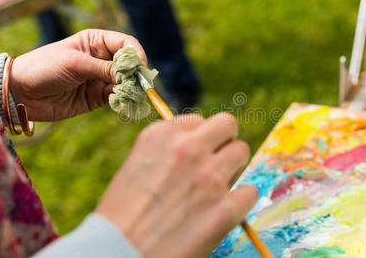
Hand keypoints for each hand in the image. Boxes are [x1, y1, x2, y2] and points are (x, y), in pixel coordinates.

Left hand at [9, 29, 146, 120]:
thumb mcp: (75, 64)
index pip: (126, 44)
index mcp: (96, 42)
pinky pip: (117, 98)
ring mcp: (100, 79)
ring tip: (132, 97)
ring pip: (126, 83)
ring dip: (132, 89)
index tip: (140, 68)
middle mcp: (101, 59)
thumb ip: (105, 69)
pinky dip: (123, 101)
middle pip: (129, 65)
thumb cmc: (44, 68)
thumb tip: (132, 74)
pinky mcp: (97, 97)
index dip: (136, 55)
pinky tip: (123, 103)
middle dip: (136, 74)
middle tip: (139, 86)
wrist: (20, 93)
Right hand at [95, 113, 257, 257]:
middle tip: (219, 160)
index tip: (197, 153)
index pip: (198, 120)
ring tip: (218, 187)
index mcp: (161, 136)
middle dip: (225, 141)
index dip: (200, 138)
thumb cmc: (122, 215)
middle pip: (227, 125)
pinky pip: (250, 191)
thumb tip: (196, 147)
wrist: (116, 253)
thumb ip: (166, 151)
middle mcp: (187, 149)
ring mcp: (208, 178)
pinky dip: (241, 201)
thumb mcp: (137, 166)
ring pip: (241, 151)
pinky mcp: (224, 209)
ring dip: (233, 168)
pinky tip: (225, 210)